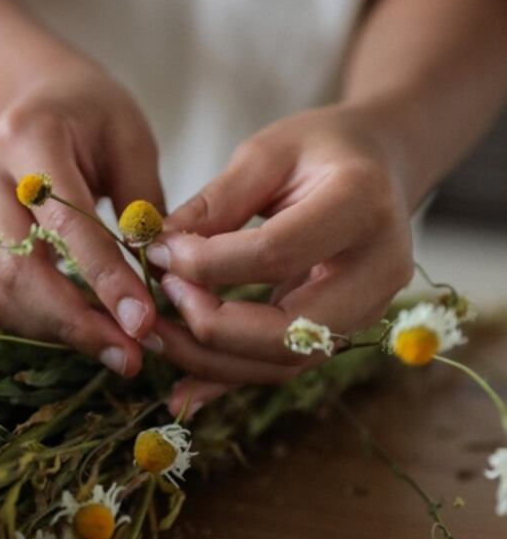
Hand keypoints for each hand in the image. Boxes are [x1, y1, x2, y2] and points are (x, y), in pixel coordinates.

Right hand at [0, 64, 164, 376]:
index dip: (103, 277)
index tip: (143, 321)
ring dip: (59, 330)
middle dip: (74, 321)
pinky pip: (0, 295)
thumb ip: (142, 206)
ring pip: (2, 291)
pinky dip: (42, 322)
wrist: (39, 99)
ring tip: (115, 350)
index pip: (64, 221)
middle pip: (16, 267)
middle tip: (128, 354)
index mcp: (28, 138)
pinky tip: (85, 331)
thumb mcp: (132, 139)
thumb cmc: (93, 114)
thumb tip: (156, 281)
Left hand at [146, 105, 415, 415]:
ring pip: (285, 362)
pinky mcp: (343, 331)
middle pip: (289, 330)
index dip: (207, 262)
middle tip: (159, 303)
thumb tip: (159, 247)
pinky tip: (184, 390)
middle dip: (212, 327)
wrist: (380, 166)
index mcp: (361, 204)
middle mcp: (378, 269)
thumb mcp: (267, 153)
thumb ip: (216, 201)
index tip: (159, 253)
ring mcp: (367, 310)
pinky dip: (231, 379)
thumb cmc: (321, 149)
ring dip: (212, 361)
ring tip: (157, 336)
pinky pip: (284, 368)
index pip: (276, 252)